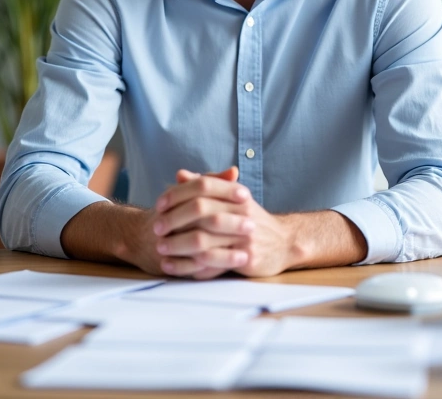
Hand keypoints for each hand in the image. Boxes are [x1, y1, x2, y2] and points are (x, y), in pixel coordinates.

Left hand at [154, 167, 296, 278]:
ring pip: (204, 238)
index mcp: (236, 194)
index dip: (178, 194)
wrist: (284, 242)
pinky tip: (175, 266)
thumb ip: (206, 186)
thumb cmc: (251, 220)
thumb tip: (180, 174)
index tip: (159, 204)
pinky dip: (190, 265)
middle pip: (201, 210)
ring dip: (178, 244)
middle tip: (156, 227)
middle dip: (175, 219)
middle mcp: (241, 212)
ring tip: (161, 249)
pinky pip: (213, 262)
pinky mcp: (246, 257)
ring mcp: (244, 235)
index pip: (203, 186)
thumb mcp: (232, 199)